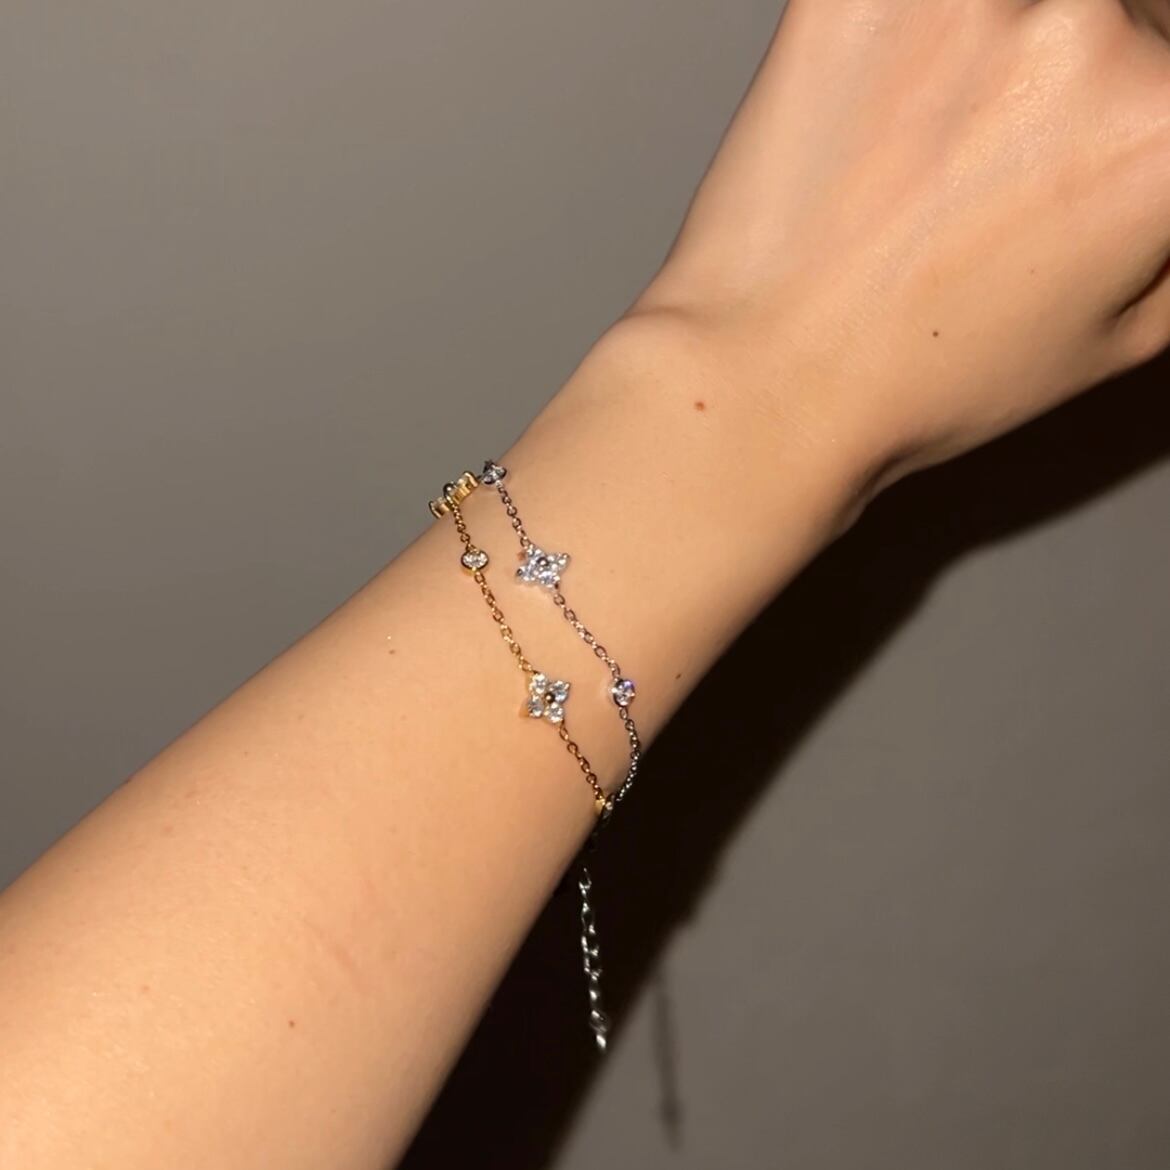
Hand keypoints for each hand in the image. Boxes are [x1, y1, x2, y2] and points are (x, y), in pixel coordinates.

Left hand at [624, 0, 1169, 498]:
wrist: (765, 376)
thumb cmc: (919, 380)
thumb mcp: (1124, 334)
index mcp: (1169, 124)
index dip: (1132, 130)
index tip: (1075, 169)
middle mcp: (1082, 33)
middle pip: (1121, 15)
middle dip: (1072, 85)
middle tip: (988, 176)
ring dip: (989, 51)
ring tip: (921, 153)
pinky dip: (903, 38)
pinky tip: (875, 115)